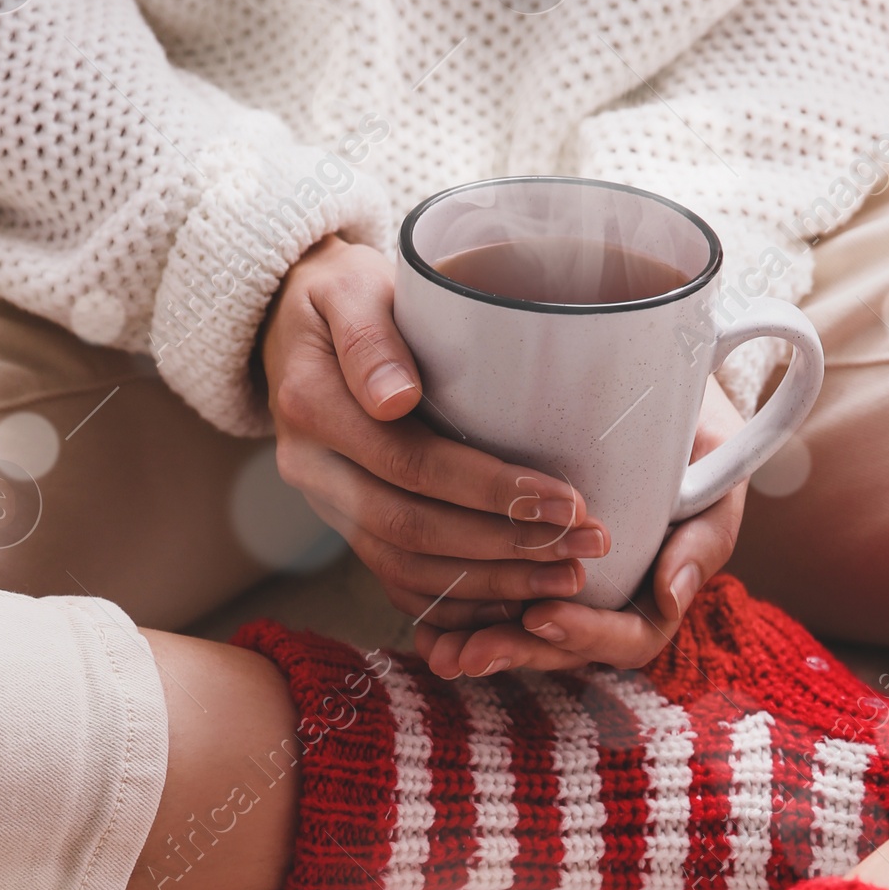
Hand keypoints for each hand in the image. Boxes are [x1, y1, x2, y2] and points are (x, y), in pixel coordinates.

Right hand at [260, 234, 608, 627]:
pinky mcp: (349, 524)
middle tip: (586, 546)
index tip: (565, 499)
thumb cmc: (345, 294)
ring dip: (493, 582)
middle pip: (412, 529)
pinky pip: (399, 581)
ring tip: (568, 578)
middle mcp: (314, 469)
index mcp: (312, 406)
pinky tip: (516, 603)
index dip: (489, 490)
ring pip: (408, 567)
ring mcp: (328, 505)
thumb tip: (395, 398)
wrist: (303, 323)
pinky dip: (458, 603)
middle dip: (507, 546)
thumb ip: (370, 338)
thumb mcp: (350, 286)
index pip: (409, 463)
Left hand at [410, 377, 748, 677]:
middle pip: (563, 648)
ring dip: (478, 647)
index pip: (628, 636)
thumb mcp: (714, 459)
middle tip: (471, 653)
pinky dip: (457, 622)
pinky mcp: (514, 560)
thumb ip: (706, 528)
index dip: (586, 635)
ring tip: (440, 653)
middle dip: (517, 652)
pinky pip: (485, 605)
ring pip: (520, 634)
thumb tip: (671, 597)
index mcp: (657, 583)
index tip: (542, 615)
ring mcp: (559, 582)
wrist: (653, 374)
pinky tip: (426, 632)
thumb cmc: (689, 418)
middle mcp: (607, 594)